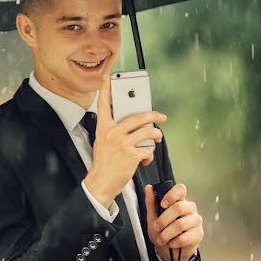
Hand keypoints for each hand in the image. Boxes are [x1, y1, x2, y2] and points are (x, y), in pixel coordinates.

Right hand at [84, 73, 166, 207]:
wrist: (100, 183)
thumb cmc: (103, 164)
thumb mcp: (103, 143)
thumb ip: (114, 131)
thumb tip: (133, 125)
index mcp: (103, 128)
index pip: (103, 104)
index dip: (105, 89)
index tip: (108, 77)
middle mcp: (112, 133)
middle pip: (137, 117)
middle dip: (153, 115)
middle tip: (161, 116)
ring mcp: (122, 143)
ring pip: (147, 132)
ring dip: (156, 136)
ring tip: (157, 138)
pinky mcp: (131, 155)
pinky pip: (148, 149)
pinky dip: (149, 154)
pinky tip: (145, 158)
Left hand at [145, 182, 202, 260]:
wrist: (169, 251)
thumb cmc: (162, 231)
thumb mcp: (153, 217)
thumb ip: (151, 202)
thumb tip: (148, 188)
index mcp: (179, 201)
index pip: (180, 189)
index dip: (171, 195)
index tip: (162, 204)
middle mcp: (190, 209)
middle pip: (179, 207)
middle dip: (163, 219)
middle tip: (156, 227)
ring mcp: (196, 220)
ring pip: (181, 224)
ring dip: (166, 234)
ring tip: (161, 239)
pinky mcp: (199, 234)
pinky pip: (185, 237)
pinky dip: (174, 242)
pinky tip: (171, 243)